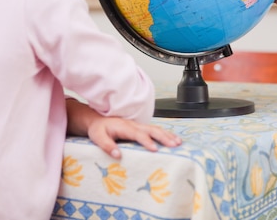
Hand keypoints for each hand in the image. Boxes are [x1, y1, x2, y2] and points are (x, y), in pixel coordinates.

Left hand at [65, 98, 181, 158]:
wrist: (98, 120)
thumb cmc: (98, 130)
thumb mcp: (98, 137)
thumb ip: (107, 145)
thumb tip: (118, 155)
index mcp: (125, 127)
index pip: (138, 134)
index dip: (147, 141)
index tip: (155, 149)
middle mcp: (134, 125)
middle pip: (152, 129)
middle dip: (164, 137)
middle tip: (174, 145)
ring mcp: (138, 125)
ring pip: (156, 129)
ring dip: (168, 135)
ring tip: (179, 142)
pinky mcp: (140, 128)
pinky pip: (155, 130)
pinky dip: (166, 134)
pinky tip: (173, 139)